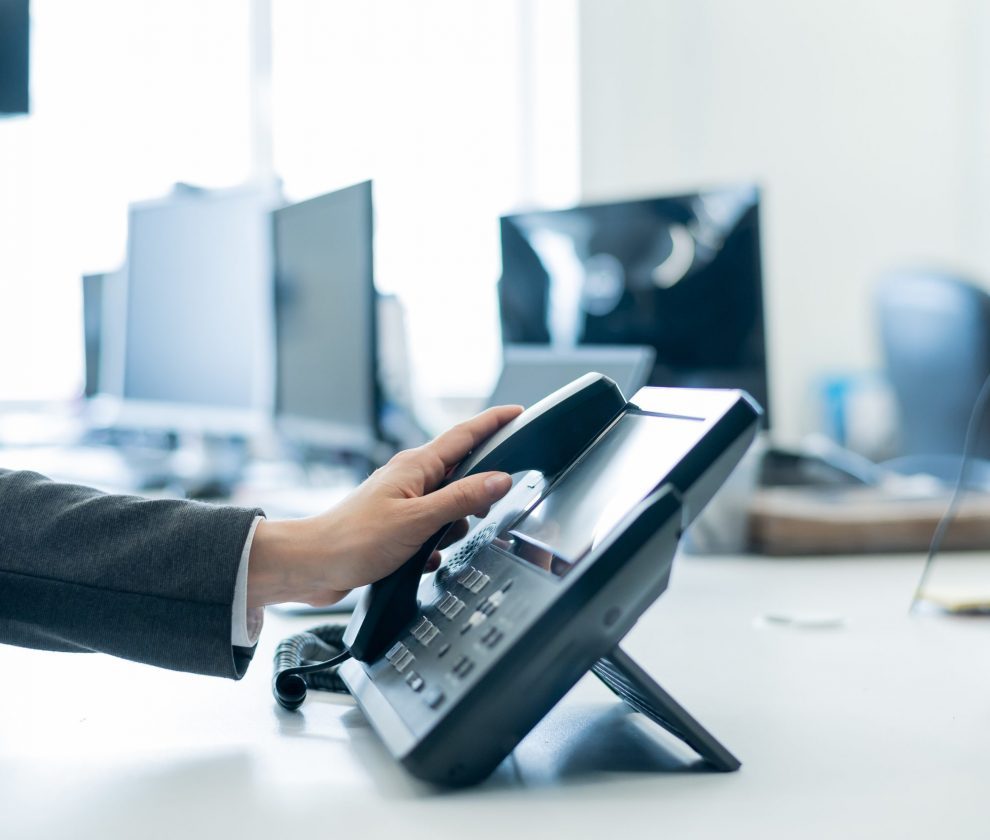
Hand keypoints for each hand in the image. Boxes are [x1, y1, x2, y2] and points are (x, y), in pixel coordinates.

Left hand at [246, 405, 522, 607]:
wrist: (313, 566)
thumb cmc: (353, 540)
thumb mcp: (418, 520)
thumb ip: (461, 499)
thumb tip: (499, 480)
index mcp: (416, 466)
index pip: (465, 435)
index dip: (493, 422)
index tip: (517, 413)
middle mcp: (410, 478)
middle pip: (460, 471)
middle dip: (477, 492)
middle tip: (488, 507)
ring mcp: (402, 502)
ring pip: (448, 506)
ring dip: (452, 527)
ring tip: (439, 542)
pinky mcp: (396, 526)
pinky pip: (431, 531)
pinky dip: (433, 545)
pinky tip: (423, 559)